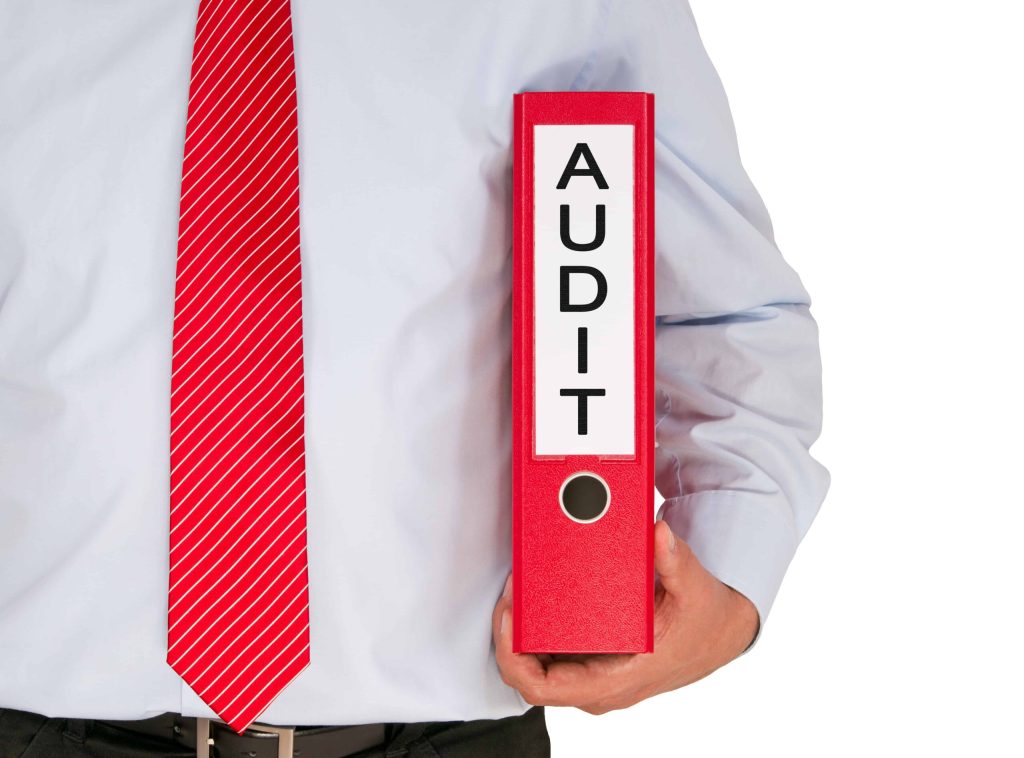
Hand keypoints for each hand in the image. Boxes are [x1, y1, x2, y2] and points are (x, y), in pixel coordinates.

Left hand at [492, 519, 759, 713]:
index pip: (544, 688)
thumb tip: (659, 533)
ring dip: (518, 633)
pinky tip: (531, 601)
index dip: (512, 656)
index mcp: (617, 678)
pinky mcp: (593, 663)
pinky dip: (534, 632)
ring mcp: (594, 676)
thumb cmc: (704, 622)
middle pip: (531, 676)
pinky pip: (551, 657)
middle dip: (508, 636)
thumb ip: (675, 560)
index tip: (508, 618)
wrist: (720, 633)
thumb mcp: (693, 589)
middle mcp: (600, 685)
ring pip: (538, 667)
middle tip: (509, 593)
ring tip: (515, 591)